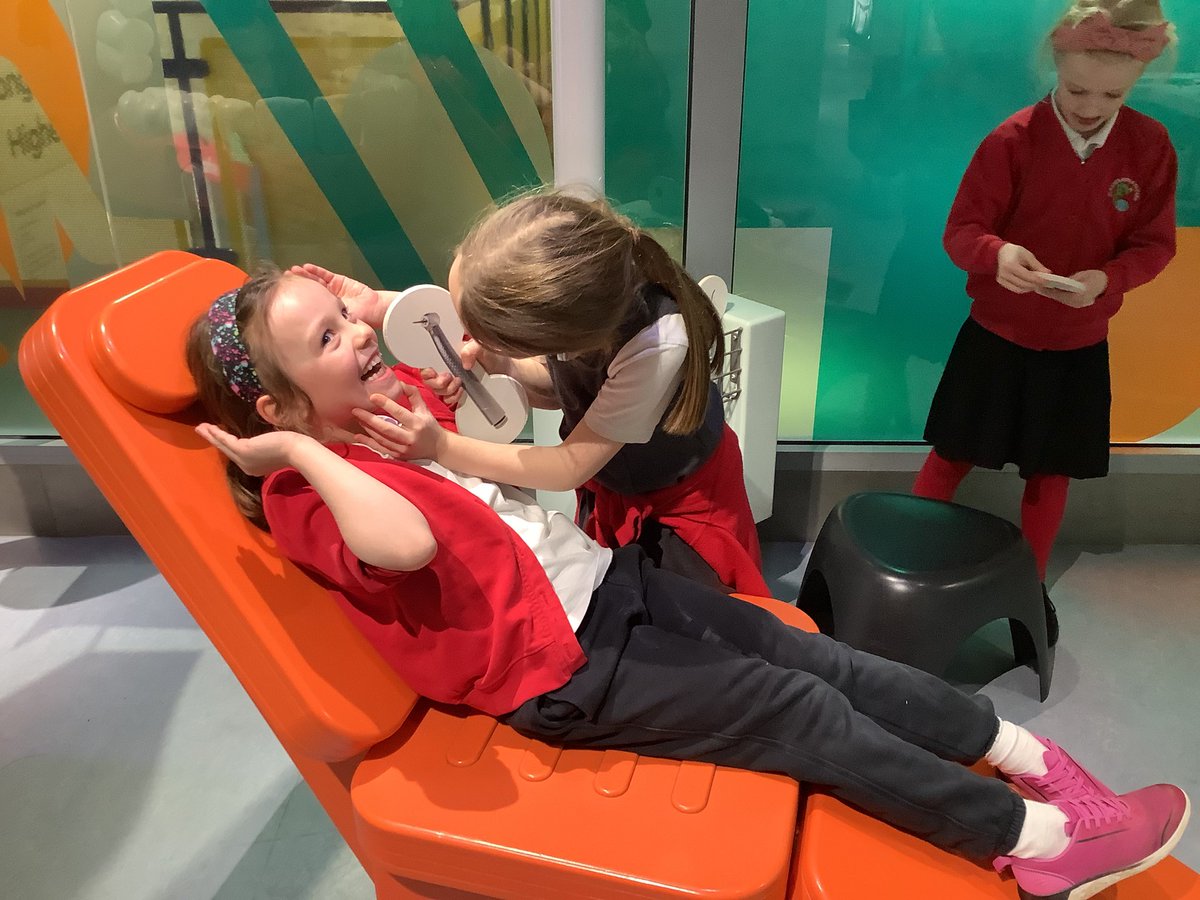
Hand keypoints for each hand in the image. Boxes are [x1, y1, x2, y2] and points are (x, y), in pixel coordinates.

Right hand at [195, 423, 314, 475]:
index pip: (237, 454)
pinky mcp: (243, 451)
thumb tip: (265, 440)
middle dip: (214, 439)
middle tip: (202, 431)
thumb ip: (266, 445)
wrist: (298, 451)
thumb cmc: (294, 448)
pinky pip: (226, 440)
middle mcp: (247, 466)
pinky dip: (216, 433)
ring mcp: (244, 460)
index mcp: (255, 467)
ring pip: (224, 445)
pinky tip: (209, 427)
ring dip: (211, 435)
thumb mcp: (275, 447)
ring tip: (200, 427)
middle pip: (226, 451)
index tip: (219, 436)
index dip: (226, 444)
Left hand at [288, 263, 386, 327]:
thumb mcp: (337, 324)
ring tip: (293, 271)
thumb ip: (324, 324)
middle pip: (309, 291)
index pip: (308, 304)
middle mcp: (327, 300)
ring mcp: (333, 289)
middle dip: (298, 285)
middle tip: (284, 281)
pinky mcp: (339, 280)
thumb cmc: (358, 320)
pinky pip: (325, 275)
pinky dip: (316, 271)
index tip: (285, 296)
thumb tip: (305, 330)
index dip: (297, 299)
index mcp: (326, 312)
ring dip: (305, 276)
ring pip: (315, 281)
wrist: (375, 310)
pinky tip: (306, 267)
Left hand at [351, 383, 445, 460]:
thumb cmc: (429, 426)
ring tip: (357, 419)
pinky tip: (358, 436)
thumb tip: (400, 382)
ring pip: (381, 438)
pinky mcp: (399, 456)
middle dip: (369, 419)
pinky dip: (369, 443)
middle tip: (356, 410)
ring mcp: (403, 448)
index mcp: (417, 423)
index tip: (372, 396)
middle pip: (386, 428)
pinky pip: (381, 449)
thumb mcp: (424, 408)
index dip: (385, 404)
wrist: (438, 448)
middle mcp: (410, 437)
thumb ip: (413, 394)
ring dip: (367, 429)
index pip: (399, 412)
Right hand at [417, 338, 488, 409]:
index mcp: (448, 353)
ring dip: (446, 390)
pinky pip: (447, 399)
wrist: (505, 369)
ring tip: (459, 384)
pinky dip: (453, 398)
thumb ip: (472, 348)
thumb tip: (463, 362)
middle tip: (449, 378)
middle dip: (436, 382)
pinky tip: (461, 392)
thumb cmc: (493, 353)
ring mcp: (452, 381)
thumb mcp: (482, 345)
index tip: (432, 372)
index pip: (426, 361)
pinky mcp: (458, 392)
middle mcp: (447, 367)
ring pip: (437, 390)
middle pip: (428, 379)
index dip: (426, 369)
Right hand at [996, 243, 1050, 293]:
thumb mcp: (1027, 255)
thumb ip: (1037, 265)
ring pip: (1019, 289)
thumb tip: (1048, 273)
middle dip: (1035, 285)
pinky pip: (1015, 289)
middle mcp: (1004, 274)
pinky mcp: (1001, 282)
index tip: (1046, 281)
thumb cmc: (1015, 252)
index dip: (1037, 280)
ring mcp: (1002, 279)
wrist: (1000, 252)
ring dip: (1029, 288)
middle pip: (1023, 284)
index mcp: (1010, 265)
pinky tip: (1029, 285)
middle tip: (1044, 284)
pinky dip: (1024, 288)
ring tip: (1037, 284)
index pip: (1026, 276)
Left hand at [1034, 269, 1105, 308]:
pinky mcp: (1077, 303)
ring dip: (1051, 293)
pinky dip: (1057, 294)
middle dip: (1047, 291)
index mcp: (1078, 296)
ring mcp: (1077, 304)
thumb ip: (1071, 280)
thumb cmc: (1097, 278)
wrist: (1109, 284)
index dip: (1047, 289)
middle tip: (1036, 286)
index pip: (1058, 293)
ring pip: (1060, 298)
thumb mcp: (1082, 276)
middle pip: (1058, 297)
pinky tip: (1050, 290)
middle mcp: (1076, 303)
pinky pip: (1064, 299)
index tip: (1038, 285)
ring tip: (1040, 288)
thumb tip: (1058, 282)